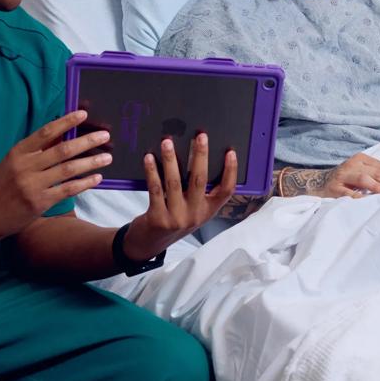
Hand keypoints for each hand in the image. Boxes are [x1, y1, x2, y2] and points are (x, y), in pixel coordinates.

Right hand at [0, 111, 112, 240]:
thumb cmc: (2, 186)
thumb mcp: (13, 163)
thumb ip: (35, 151)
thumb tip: (61, 135)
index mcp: (18, 152)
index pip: (45, 132)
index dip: (66, 122)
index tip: (83, 114)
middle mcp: (25, 166)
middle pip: (62, 150)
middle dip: (86, 141)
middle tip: (105, 136)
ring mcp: (32, 185)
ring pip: (68, 169)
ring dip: (90, 162)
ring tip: (107, 157)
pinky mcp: (39, 203)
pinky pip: (67, 190)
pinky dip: (84, 183)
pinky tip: (97, 178)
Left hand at [123, 134, 237, 259]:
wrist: (149, 244)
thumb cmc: (172, 219)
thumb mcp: (191, 209)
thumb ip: (195, 190)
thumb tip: (195, 155)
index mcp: (208, 211)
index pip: (226, 191)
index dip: (230, 171)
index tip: (230, 152)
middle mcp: (195, 215)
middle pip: (200, 180)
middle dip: (200, 155)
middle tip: (200, 136)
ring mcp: (177, 218)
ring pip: (175, 182)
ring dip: (170, 160)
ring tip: (167, 142)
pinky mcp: (158, 219)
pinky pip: (155, 190)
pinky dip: (152, 172)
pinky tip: (148, 158)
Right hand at [282, 154, 379, 198]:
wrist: (317, 184)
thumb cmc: (346, 180)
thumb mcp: (361, 173)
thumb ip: (377, 177)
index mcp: (361, 159)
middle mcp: (351, 165)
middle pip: (375, 172)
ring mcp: (342, 176)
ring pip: (363, 179)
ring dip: (377, 187)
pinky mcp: (334, 188)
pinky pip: (348, 193)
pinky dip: (359, 198)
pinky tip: (368, 203)